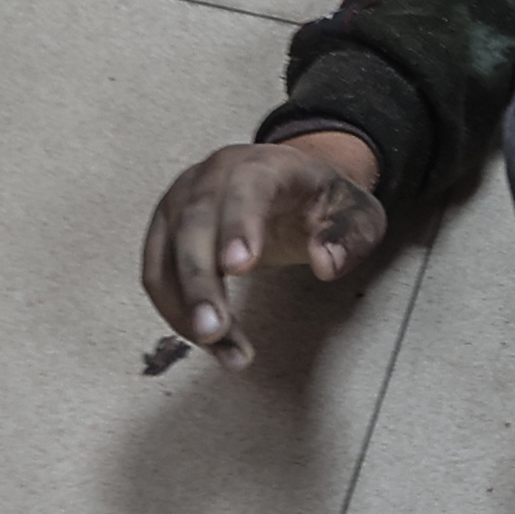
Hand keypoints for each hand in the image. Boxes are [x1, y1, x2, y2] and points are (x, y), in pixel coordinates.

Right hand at [140, 134, 386, 370]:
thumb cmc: (320, 200)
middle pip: (194, 225)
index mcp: (264, 164)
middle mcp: (212, 177)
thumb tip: (325, 265)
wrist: (291, 184)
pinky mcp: (165, 231)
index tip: (240, 267)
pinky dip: (178, 314)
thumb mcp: (356, 213)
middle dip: (200, 281)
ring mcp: (180, 202)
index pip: (247, 186)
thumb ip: (347, 236)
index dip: (239, 224)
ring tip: (223, 349)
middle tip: (214, 328)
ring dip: (186, 310)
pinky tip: (211, 343)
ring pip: (166, 258)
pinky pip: (158, 277)